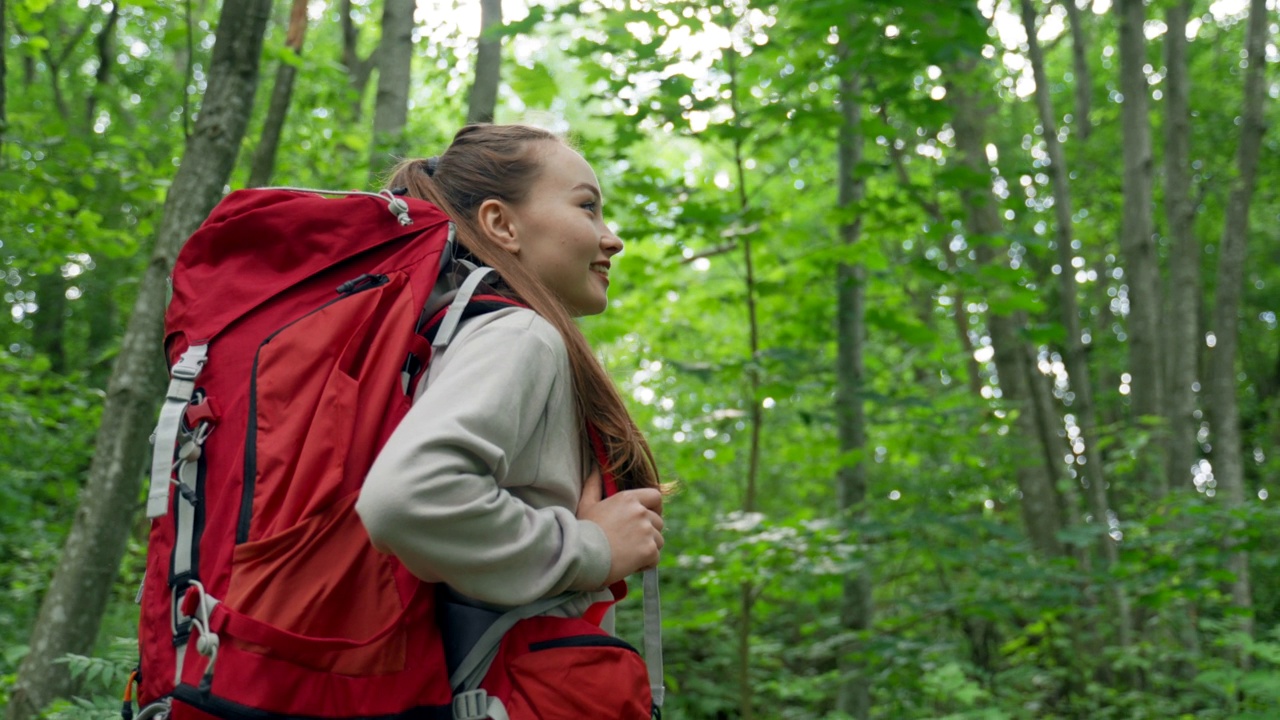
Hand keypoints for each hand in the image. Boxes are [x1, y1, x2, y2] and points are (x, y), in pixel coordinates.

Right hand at [577, 467, 663, 585]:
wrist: (581, 555)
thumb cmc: (583, 531)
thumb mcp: (586, 504)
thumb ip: (593, 485)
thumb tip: (595, 468)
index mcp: (628, 499)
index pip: (656, 497)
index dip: (655, 508)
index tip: (647, 518)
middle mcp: (640, 512)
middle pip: (658, 522)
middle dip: (648, 533)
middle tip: (629, 543)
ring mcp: (646, 531)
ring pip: (658, 541)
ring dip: (647, 549)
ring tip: (626, 555)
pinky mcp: (649, 550)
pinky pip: (655, 558)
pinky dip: (645, 564)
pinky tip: (628, 565)